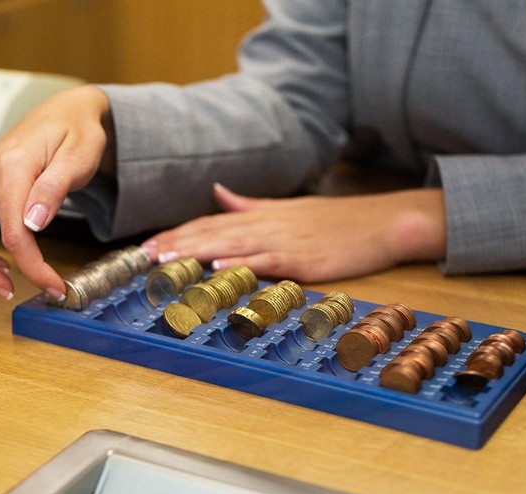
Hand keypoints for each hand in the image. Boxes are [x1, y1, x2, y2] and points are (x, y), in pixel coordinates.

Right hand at [0, 86, 113, 299]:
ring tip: (5, 281)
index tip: (52, 285)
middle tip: (9, 291)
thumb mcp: (78, 156)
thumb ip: (54, 188)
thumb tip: (33, 222)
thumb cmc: (76, 131)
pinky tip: (1, 261)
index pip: (11, 230)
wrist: (66, 112)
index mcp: (11, 163)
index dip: (31, 266)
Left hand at [141, 184, 447, 282]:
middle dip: (175, 244)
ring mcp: (284, 242)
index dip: (178, 233)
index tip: (148, 246)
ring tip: (166, 260)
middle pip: (212, 233)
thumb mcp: (288, 209)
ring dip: (196, 252)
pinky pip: (266, 261)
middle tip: (143, 256)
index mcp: (261, 216)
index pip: (210, 223)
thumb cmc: (337, 221)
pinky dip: (241, 263)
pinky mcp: (302, 260)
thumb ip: (249, 204)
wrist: (383, 224)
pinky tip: (219, 268)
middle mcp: (266, 225)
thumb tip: (219, 192)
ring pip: (231, 245)